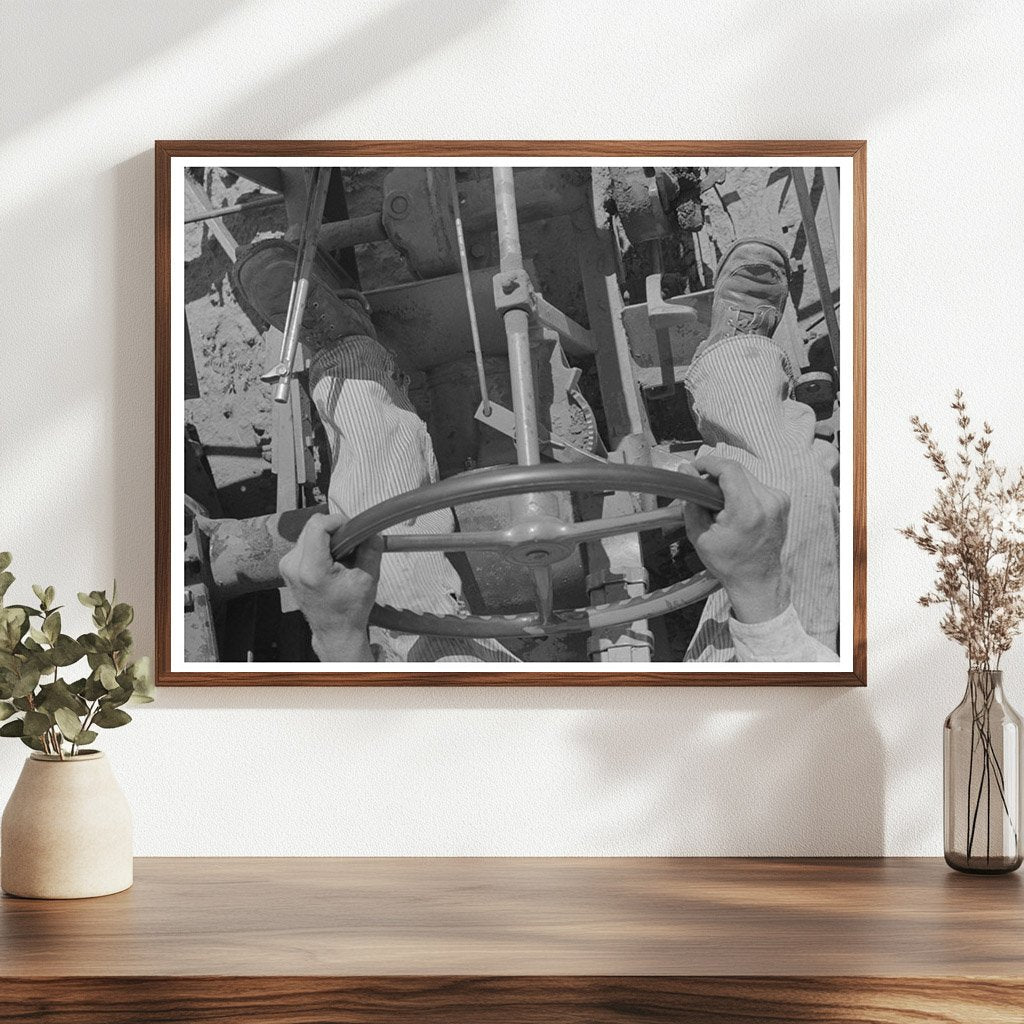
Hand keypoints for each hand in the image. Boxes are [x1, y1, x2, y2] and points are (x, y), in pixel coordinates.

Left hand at [279, 514, 382, 661]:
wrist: (334, 631)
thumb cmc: (350, 610)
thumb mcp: (368, 578)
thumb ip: (371, 548)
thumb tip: (371, 529)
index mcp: (311, 569)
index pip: (318, 525)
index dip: (338, 521)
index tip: (353, 530)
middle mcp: (293, 566)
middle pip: (312, 526)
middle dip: (335, 530)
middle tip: (351, 544)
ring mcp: (286, 566)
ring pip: (308, 533)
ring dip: (327, 538)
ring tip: (341, 556)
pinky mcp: (287, 567)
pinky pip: (304, 543)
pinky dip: (320, 545)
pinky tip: (331, 561)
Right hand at [683, 452, 790, 623]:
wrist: (758, 581)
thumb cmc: (729, 563)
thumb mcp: (699, 535)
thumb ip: (691, 501)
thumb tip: (685, 471)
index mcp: (748, 510)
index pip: (729, 469)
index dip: (708, 463)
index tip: (694, 468)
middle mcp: (768, 501)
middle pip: (737, 470)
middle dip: (715, 475)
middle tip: (700, 490)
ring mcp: (779, 500)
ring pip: (746, 476)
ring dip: (728, 483)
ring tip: (717, 504)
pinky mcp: (782, 501)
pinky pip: (755, 485)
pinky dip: (740, 490)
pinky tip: (733, 509)